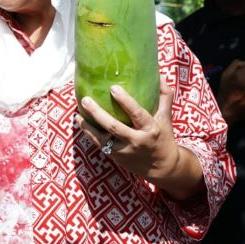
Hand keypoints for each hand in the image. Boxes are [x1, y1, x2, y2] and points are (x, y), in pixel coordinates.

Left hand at [77, 77, 202, 199]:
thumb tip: (159, 75)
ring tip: (77, 113)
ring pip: (102, 138)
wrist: (161, 168)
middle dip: (98, 113)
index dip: (126, 101)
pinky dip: (88, 133)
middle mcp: (136, 141)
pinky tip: (79, 121)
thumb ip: (164, 96)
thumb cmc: (163, 137)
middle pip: (114, 127)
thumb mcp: (166, 118)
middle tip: (86, 99)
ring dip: (88, 126)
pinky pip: (99, 144)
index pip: (137, 114)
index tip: (113, 88)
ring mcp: (124, 150)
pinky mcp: (116, 156)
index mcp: (150, 129)